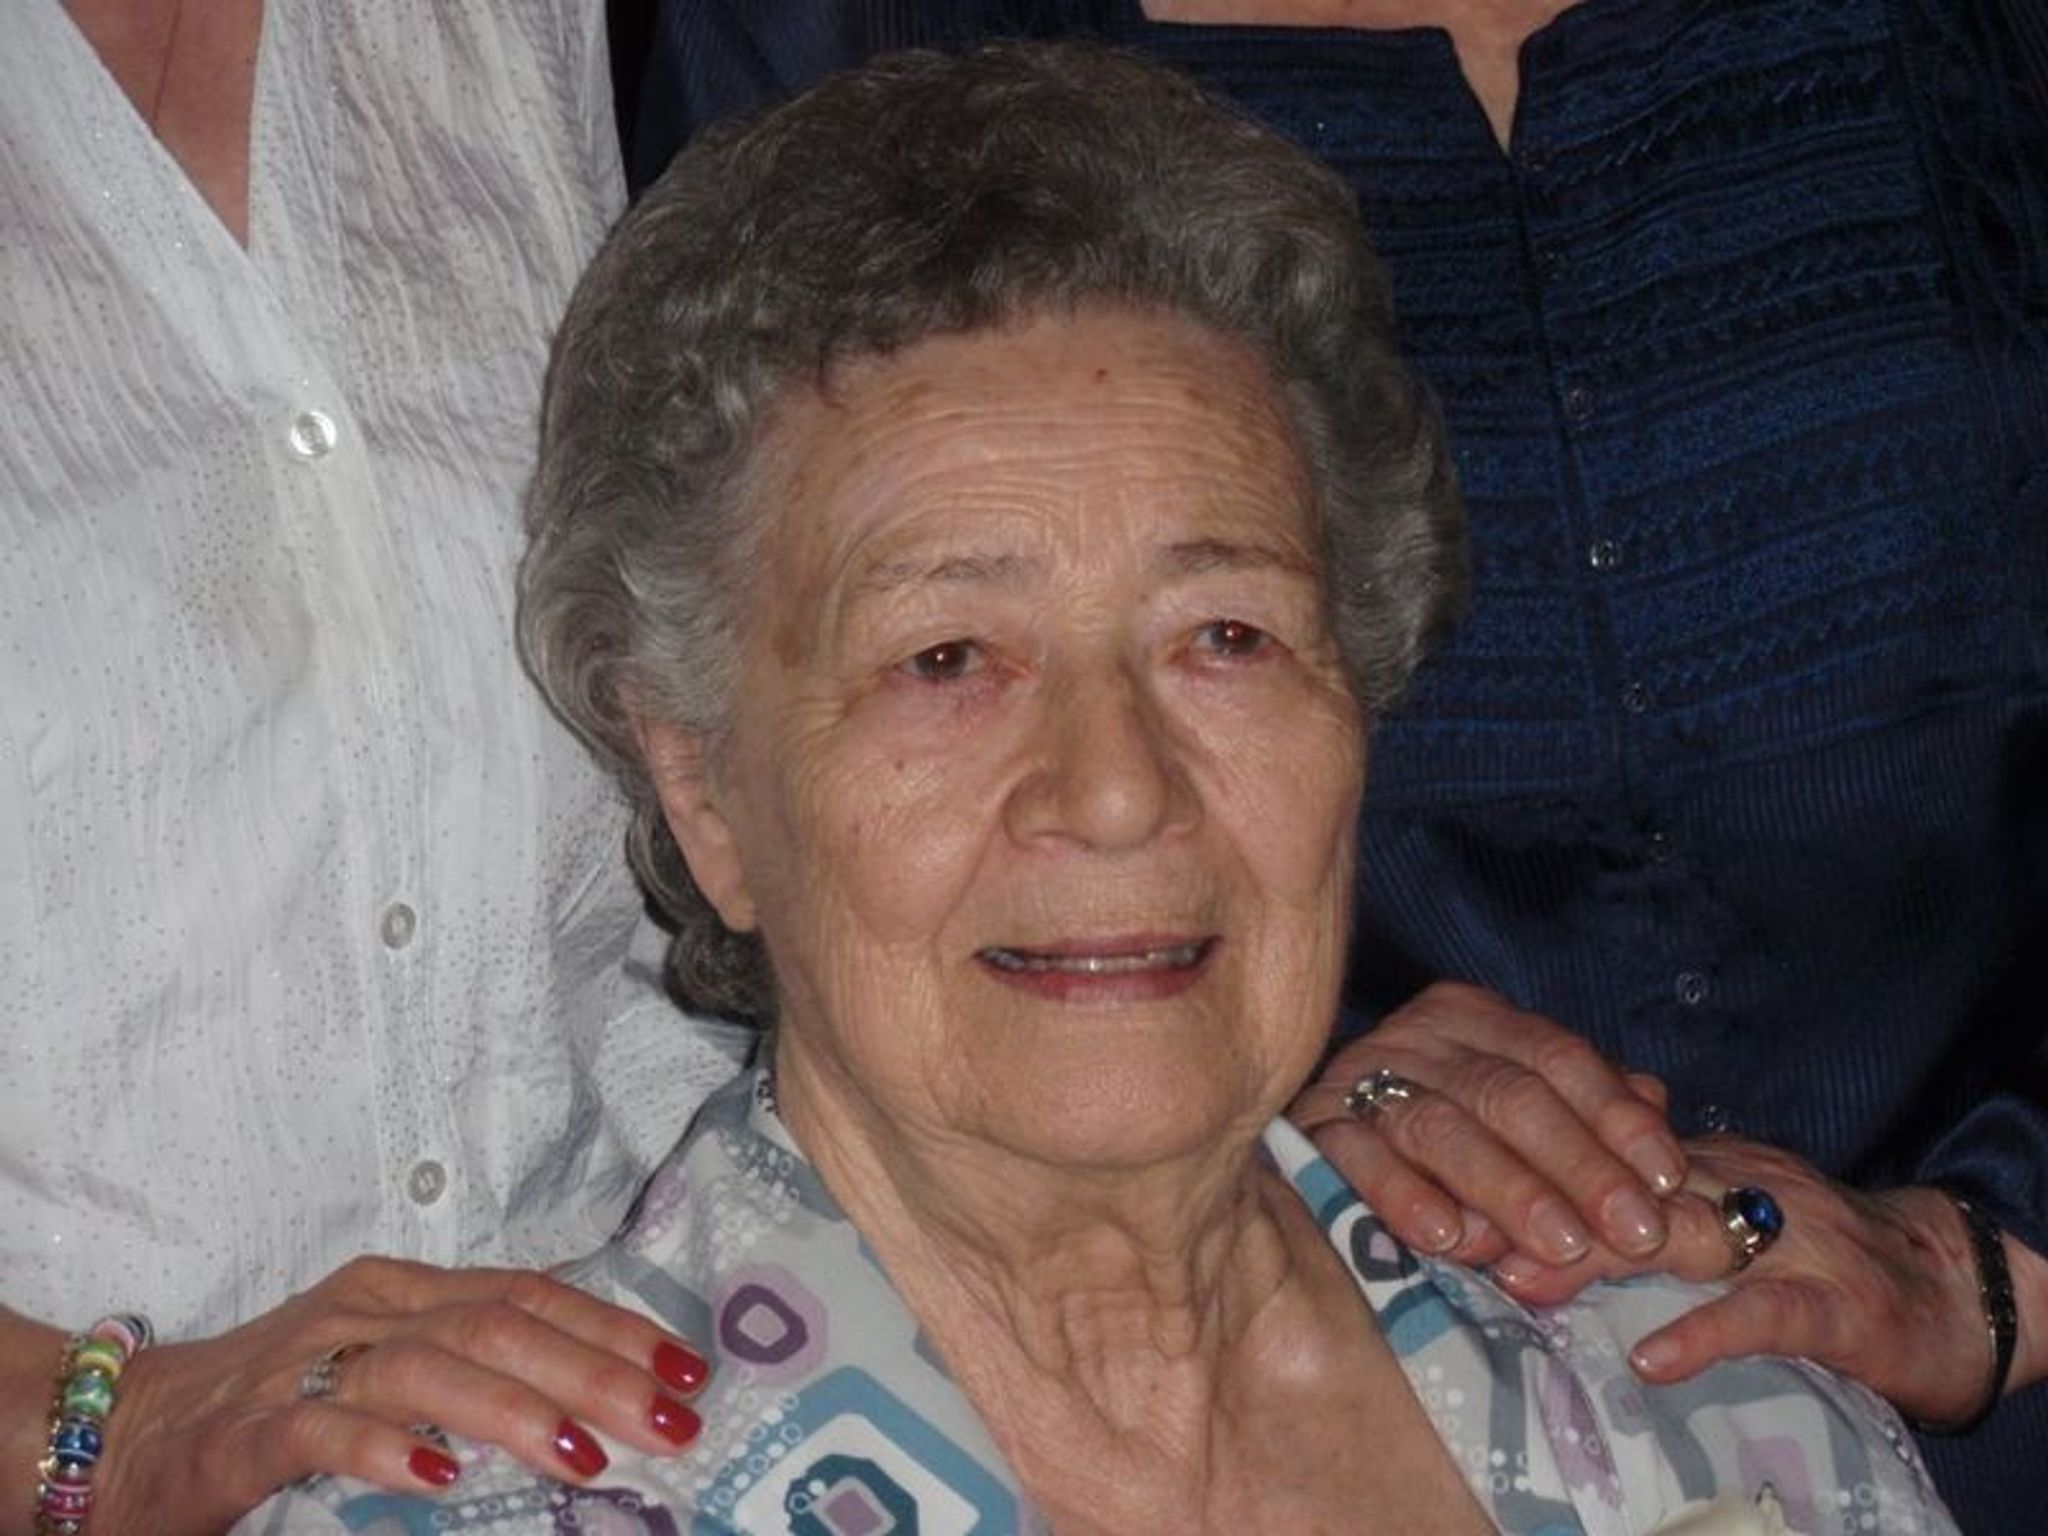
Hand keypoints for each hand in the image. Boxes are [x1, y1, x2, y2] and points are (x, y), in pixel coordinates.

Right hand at [85, 1257, 710, 1534]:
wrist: (125, 1430)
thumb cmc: (276, 1401)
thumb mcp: (387, 1363)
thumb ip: (472, 1363)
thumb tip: (593, 1387)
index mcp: (407, 1290)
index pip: (530, 1293)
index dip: (613, 1327)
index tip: (687, 1369)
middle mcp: (366, 1312)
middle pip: (499, 1324)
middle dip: (595, 1370)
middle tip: (668, 1420)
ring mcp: (306, 1366)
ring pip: (428, 1368)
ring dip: (516, 1410)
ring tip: (586, 1455)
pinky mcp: (245, 1432)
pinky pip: (323, 1430)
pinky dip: (387, 1449)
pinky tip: (441, 1477)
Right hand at [1292, 982, 1685, 1269]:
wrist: (1318, 1141)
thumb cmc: (1448, 1140)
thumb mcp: (1523, 1116)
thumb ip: (1586, 1110)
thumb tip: (1654, 1103)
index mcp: (1475, 1018)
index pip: (1558, 1057)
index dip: (1617, 1118)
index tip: (1668, 1182)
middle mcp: (1418, 1036)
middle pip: (1510, 1094)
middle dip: (1580, 1166)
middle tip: (1634, 1232)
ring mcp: (1360, 1078)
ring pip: (1442, 1126)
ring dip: (1509, 1189)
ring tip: (1561, 1245)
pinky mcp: (1311, 1129)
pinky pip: (1358, 1156)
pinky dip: (1403, 1194)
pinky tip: (1446, 1237)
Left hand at [1490, 1137, 2007, 1425]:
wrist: (1949, 1286)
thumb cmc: (1812, 1256)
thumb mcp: (1714, 1211)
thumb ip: (1629, 1203)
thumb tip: (1511, 1210)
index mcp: (1698, 1160)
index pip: (1594, 1146)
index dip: (1515, 1165)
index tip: (1438, 1186)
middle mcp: (1734, 1184)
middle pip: (1619, 1182)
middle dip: (1530, 1204)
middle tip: (1453, 1231)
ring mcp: (1788, 1240)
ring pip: (1679, 1236)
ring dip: (1592, 1259)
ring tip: (1517, 1280)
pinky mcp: (1839, 1303)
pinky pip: (1766, 1313)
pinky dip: (1708, 1332)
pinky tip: (1650, 1357)